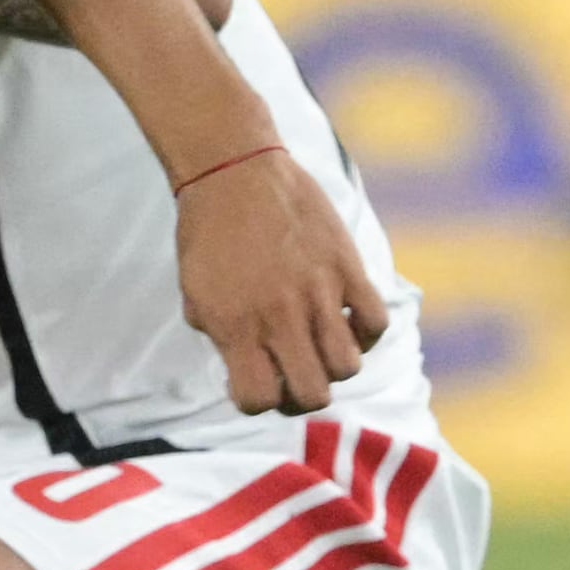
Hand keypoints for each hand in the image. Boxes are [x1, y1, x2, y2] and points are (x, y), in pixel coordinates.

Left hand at [171, 148, 392, 415]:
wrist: (233, 170)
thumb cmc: (207, 233)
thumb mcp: (196, 293)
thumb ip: (223, 337)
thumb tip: (246, 372)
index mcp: (234, 326)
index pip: (257, 400)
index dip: (256, 400)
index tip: (252, 379)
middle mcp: (278, 317)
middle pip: (312, 395)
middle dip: (301, 397)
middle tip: (292, 376)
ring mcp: (317, 293)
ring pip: (348, 367)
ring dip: (334, 367)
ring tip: (318, 347)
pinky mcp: (347, 268)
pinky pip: (374, 323)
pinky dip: (364, 332)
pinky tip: (344, 319)